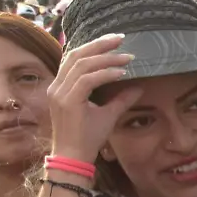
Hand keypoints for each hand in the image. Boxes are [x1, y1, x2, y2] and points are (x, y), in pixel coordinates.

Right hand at [48, 33, 141, 163]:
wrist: (74, 158)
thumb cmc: (87, 138)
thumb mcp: (108, 114)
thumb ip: (121, 99)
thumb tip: (139, 87)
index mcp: (62, 86)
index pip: (75, 57)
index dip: (94, 47)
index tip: (115, 42)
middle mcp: (57, 86)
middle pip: (76, 55)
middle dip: (99, 45)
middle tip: (121, 38)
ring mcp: (60, 93)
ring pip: (81, 65)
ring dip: (105, 58)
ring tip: (126, 56)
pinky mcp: (67, 102)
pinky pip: (86, 81)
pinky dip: (104, 74)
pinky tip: (121, 73)